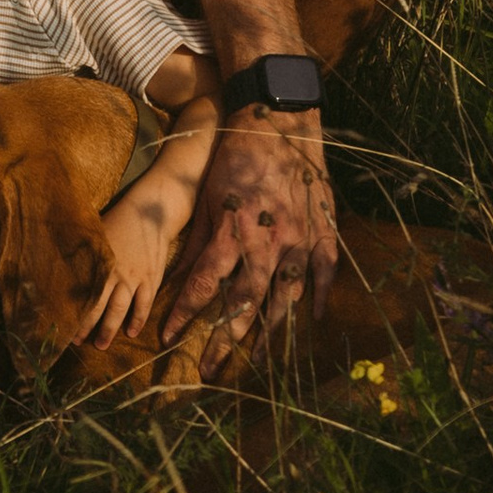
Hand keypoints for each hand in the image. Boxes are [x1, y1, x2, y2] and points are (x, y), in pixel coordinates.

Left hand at [77, 196, 172, 347]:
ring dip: (110, 329)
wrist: (150, 212)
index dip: (73, 309)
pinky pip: (144, 304)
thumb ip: (81, 251)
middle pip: (98, 305)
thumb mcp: (95, 233)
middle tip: (78, 343)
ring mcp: (134, 277)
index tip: (62, 324)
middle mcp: (114, 272)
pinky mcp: (151, 279)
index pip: (82, 291)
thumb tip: (56, 260)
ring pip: (120, 309)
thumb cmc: (117, 221)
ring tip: (102, 345)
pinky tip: (132, 332)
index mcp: (98, 261)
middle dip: (87, 326)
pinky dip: (138, 320)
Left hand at [156, 114, 337, 358]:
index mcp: (233, 232)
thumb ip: (196, 240)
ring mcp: (300, 240)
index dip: (185, 314)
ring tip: (257, 360)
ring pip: (285, 298)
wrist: (276, 120)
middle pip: (244, 304)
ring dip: (270, 332)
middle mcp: (267, 243)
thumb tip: (176, 278)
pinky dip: (321, 296)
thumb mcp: (205, 196)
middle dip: (224, 341)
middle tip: (210, 371)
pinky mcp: (323, 231)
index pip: (205, 285)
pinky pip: (324, 272)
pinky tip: (314, 319)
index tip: (168, 337)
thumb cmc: (234, 156)